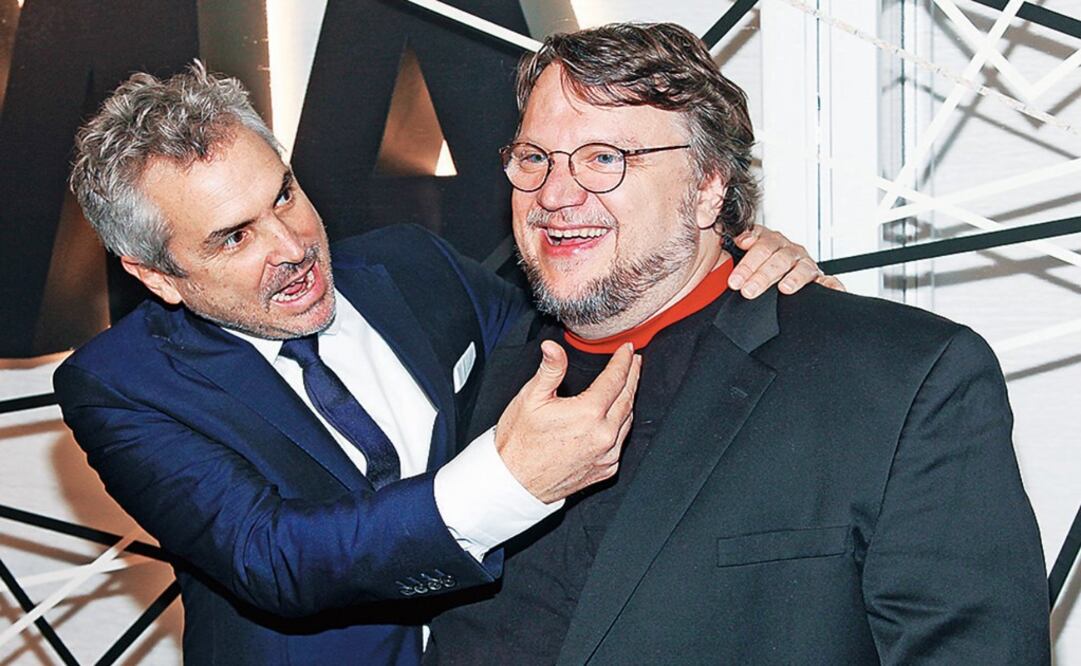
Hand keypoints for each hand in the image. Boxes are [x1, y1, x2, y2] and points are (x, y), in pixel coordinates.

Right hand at [494, 341, 639, 503]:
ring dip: (629, 399)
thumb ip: (550, 370)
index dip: (623, 360)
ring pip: (628, 420)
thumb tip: (553, 347)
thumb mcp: (531, 398)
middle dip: (632, 376)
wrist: (514, 482)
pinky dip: (622, 424)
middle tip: (634, 361)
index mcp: (588, 414)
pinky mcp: (606, 469)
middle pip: (627, 397)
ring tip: (627, 384)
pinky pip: (621, 441)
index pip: (615, 379)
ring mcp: (607, 455)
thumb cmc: (519, 443)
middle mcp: (603, 436)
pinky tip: (617, 415)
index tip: (627, 349)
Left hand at [727, 226, 845, 297]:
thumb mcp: (746, 251)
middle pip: (779, 259)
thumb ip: (742, 243)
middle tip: (748, 291)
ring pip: (802, 268)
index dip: (747, 264)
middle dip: (762, 276)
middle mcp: (790, 250)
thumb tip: (741, 238)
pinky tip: (831, 289)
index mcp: (772, 241)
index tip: (735, 281)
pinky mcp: (820, 278)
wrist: (777, 268)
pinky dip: (831, 285)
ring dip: (794, 278)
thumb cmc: (759, 262)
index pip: (761, 247)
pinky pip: (829, 281)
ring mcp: (805, 264)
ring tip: (785, 288)